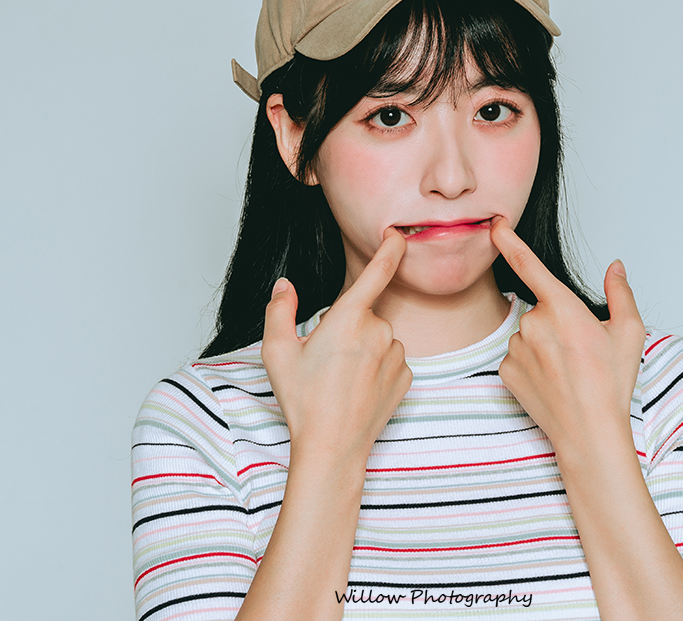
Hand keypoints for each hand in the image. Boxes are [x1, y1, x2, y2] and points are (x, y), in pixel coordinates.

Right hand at [260, 228, 412, 464]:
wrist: (332, 448)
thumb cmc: (303, 401)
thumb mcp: (277, 352)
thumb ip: (279, 310)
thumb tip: (284, 286)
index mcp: (348, 318)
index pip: (378, 271)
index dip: (390, 248)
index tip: (398, 234)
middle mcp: (379, 331)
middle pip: (364, 315)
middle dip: (348, 329)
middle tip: (325, 362)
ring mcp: (396, 355)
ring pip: (379, 339)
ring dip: (363, 350)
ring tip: (341, 381)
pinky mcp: (405, 377)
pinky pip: (390, 361)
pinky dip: (376, 369)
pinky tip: (358, 390)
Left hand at [489, 217, 645, 450]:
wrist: (589, 432)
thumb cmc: (612, 383)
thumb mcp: (630, 332)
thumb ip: (620, 292)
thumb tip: (614, 268)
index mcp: (563, 307)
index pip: (528, 264)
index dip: (508, 240)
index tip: (494, 224)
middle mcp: (533, 323)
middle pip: (540, 311)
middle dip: (556, 325)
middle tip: (580, 354)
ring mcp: (516, 348)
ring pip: (527, 335)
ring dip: (543, 346)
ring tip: (568, 372)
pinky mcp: (505, 371)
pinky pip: (516, 357)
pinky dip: (531, 366)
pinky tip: (550, 383)